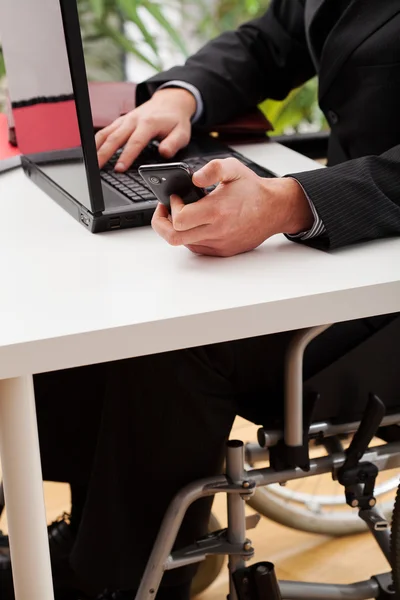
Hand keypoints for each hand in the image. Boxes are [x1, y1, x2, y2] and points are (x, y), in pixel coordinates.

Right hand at [95, 87, 195, 170]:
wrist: (170, 102)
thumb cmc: (175, 120)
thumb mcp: (182, 133)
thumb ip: (173, 144)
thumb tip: (164, 153)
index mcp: (149, 123)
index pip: (135, 142)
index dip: (126, 156)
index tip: (119, 168)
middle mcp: (134, 120)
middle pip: (116, 138)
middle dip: (105, 153)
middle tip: (97, 167)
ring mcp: (125, 120)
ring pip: (107, 133)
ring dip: (97, 147)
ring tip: (91, 162)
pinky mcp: (120, 122)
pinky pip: (106, 131)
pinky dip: (97, 141)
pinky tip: (92, 151)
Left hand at [152, 158, 313, 256]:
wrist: (274, 210)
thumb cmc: (252, 190)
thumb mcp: (233, 168)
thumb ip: (213, 168)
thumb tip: (194, 178)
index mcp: (216, 211)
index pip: (179, 219)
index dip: (171, 207)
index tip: (176, 197)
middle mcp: (216, 231)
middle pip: (174, 237)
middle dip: (162, 223)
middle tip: (165, 210)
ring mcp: (218, 243)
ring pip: (184, 243)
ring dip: (177, 229)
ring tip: (182, 213)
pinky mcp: (222, 250)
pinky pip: (197, 247)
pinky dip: (190, 236)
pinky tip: (195, 222)